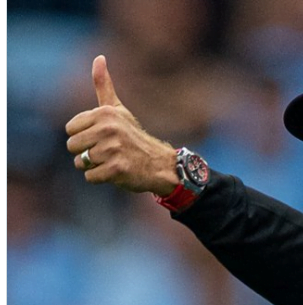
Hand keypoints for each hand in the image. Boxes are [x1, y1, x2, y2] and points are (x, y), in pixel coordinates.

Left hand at [66, 55, 178, 195]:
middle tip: (107, 152)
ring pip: (81, 162)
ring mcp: (113, 150)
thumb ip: (104, 85)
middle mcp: (109, 129)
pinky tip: (116, 172)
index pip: (70, 129)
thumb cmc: (134, 137)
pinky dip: (101, 178)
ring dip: (94, 166)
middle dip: (86, 153)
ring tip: (112, 161)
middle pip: (73, 146)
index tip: (102, 137)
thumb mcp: (118, 110)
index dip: (83, 136)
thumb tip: (99, 57)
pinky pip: (91, 177)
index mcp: (105, 114)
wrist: (159, 164)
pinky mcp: (117, 169)